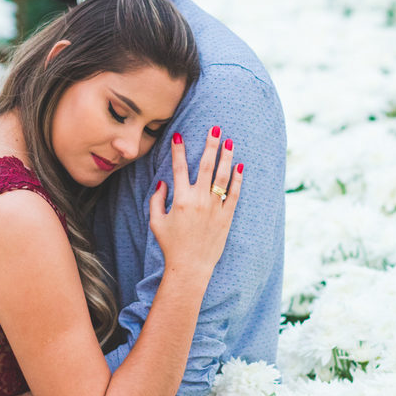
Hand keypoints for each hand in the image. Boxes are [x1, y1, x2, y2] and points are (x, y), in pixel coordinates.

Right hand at [148, 125, 242, 274]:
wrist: (190, 266)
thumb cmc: (171, 245)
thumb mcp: (156, 222)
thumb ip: (156, 200)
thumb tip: (162, 182)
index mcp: (180, 199)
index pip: (179, 167)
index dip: (178, 150)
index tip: (179, 135)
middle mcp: (199, 200)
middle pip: (206, 166)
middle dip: (211, 145)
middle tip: (215, 129)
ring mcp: (214, 208)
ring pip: (223, 177)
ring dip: (226, 157)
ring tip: (229, 142)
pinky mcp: (226, 217)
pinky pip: (234, 194)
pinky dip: (237, 179)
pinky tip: (240, 166)